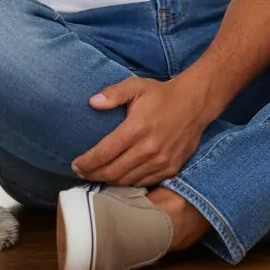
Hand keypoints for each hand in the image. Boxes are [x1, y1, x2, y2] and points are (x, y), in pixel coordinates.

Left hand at [71, 76, 210, 186]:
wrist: (195, 104)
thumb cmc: (161, 94)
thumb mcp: (136, 86)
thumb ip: (113, 94)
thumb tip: (92, 102)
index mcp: (136, 128)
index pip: (105, 153)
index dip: (87, 162)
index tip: (75, 165)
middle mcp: (148, 149)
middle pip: (113, 171)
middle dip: (93, 175)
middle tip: (81, 173)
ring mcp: (161, 162)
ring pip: (128, 181)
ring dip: (109, 182)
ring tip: (96, 176)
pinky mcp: (170, 169)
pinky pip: (144, 182)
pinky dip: (128, 183)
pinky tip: (119, 179)